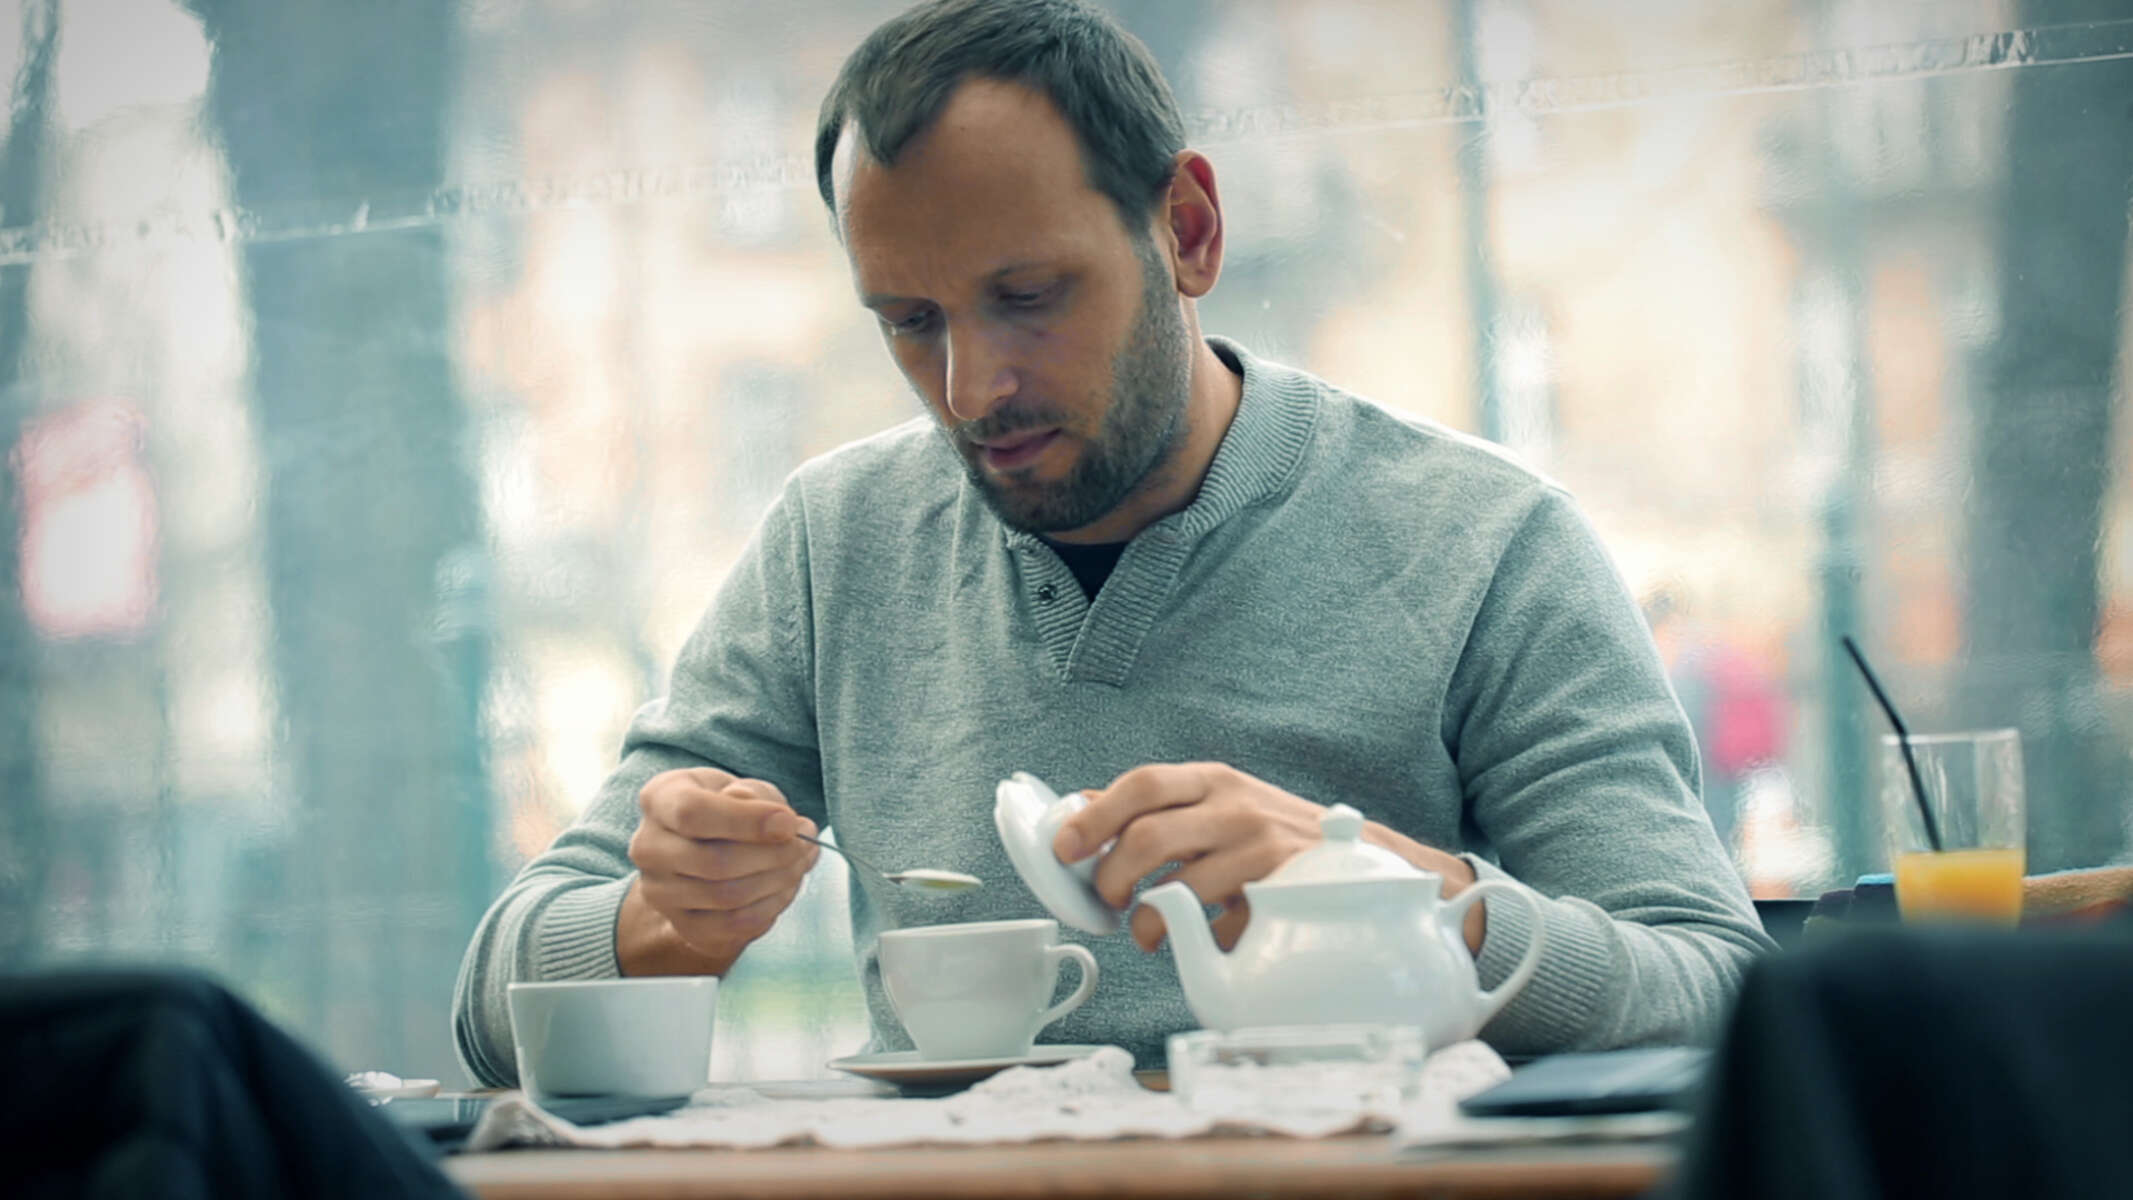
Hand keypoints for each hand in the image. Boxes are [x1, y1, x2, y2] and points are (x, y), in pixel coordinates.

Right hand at [619, 768, 818, 975]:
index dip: (747, 821)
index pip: (692, 812)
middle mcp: (648, 847)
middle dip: (773, 855)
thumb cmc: (729, 810)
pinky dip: (769, 908)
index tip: (789, 823)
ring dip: (777, 882)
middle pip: (714, 861)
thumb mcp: (742, 787)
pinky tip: (783, 888)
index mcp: (659, 799)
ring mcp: (659, 891)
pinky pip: (732, 925)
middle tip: (803, 844)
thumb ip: (756, 796)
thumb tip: (779, 823)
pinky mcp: (681, 924)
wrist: (708, 847)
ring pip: (726, 897)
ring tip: (799, 863)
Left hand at [1052, 761, 1483, 953]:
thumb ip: (1159, 806)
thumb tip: (1080, 808)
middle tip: (1105, 903)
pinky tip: (1201, 938)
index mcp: (1213, 779)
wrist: (1368, 860)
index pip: (1142, 784)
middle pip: (1150, 839)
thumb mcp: (1219, 803)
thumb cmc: (1274, 835)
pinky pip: (1219, 928)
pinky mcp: (1283, 896)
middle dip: (1112, 880)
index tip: (1063, 848)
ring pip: (1178, 891)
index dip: (1094, 816)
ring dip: (1146, 923)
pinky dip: (1200, 940)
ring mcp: (1264, 852)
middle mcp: (1238, 807)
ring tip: (1143, 932)